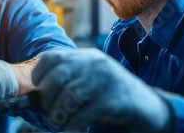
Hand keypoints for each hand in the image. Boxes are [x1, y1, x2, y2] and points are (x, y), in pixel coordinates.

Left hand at [32, 48, 172, 132]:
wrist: (150, 108)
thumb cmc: (111, 98)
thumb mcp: (88, 82)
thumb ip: (66, 82)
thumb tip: (33, 97)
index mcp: (85, 57)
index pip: (51, 57)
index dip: (38, 75)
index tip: (39, 90)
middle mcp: (94, 64)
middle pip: (56, 78)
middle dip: (47, 100)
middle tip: (53, 113)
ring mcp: (105, 81)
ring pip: (67, 97)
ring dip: (60, 115)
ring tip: (65, 122)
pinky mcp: (113, 101)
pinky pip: (82, 115)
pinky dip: (74, 125)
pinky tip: (77, 128)